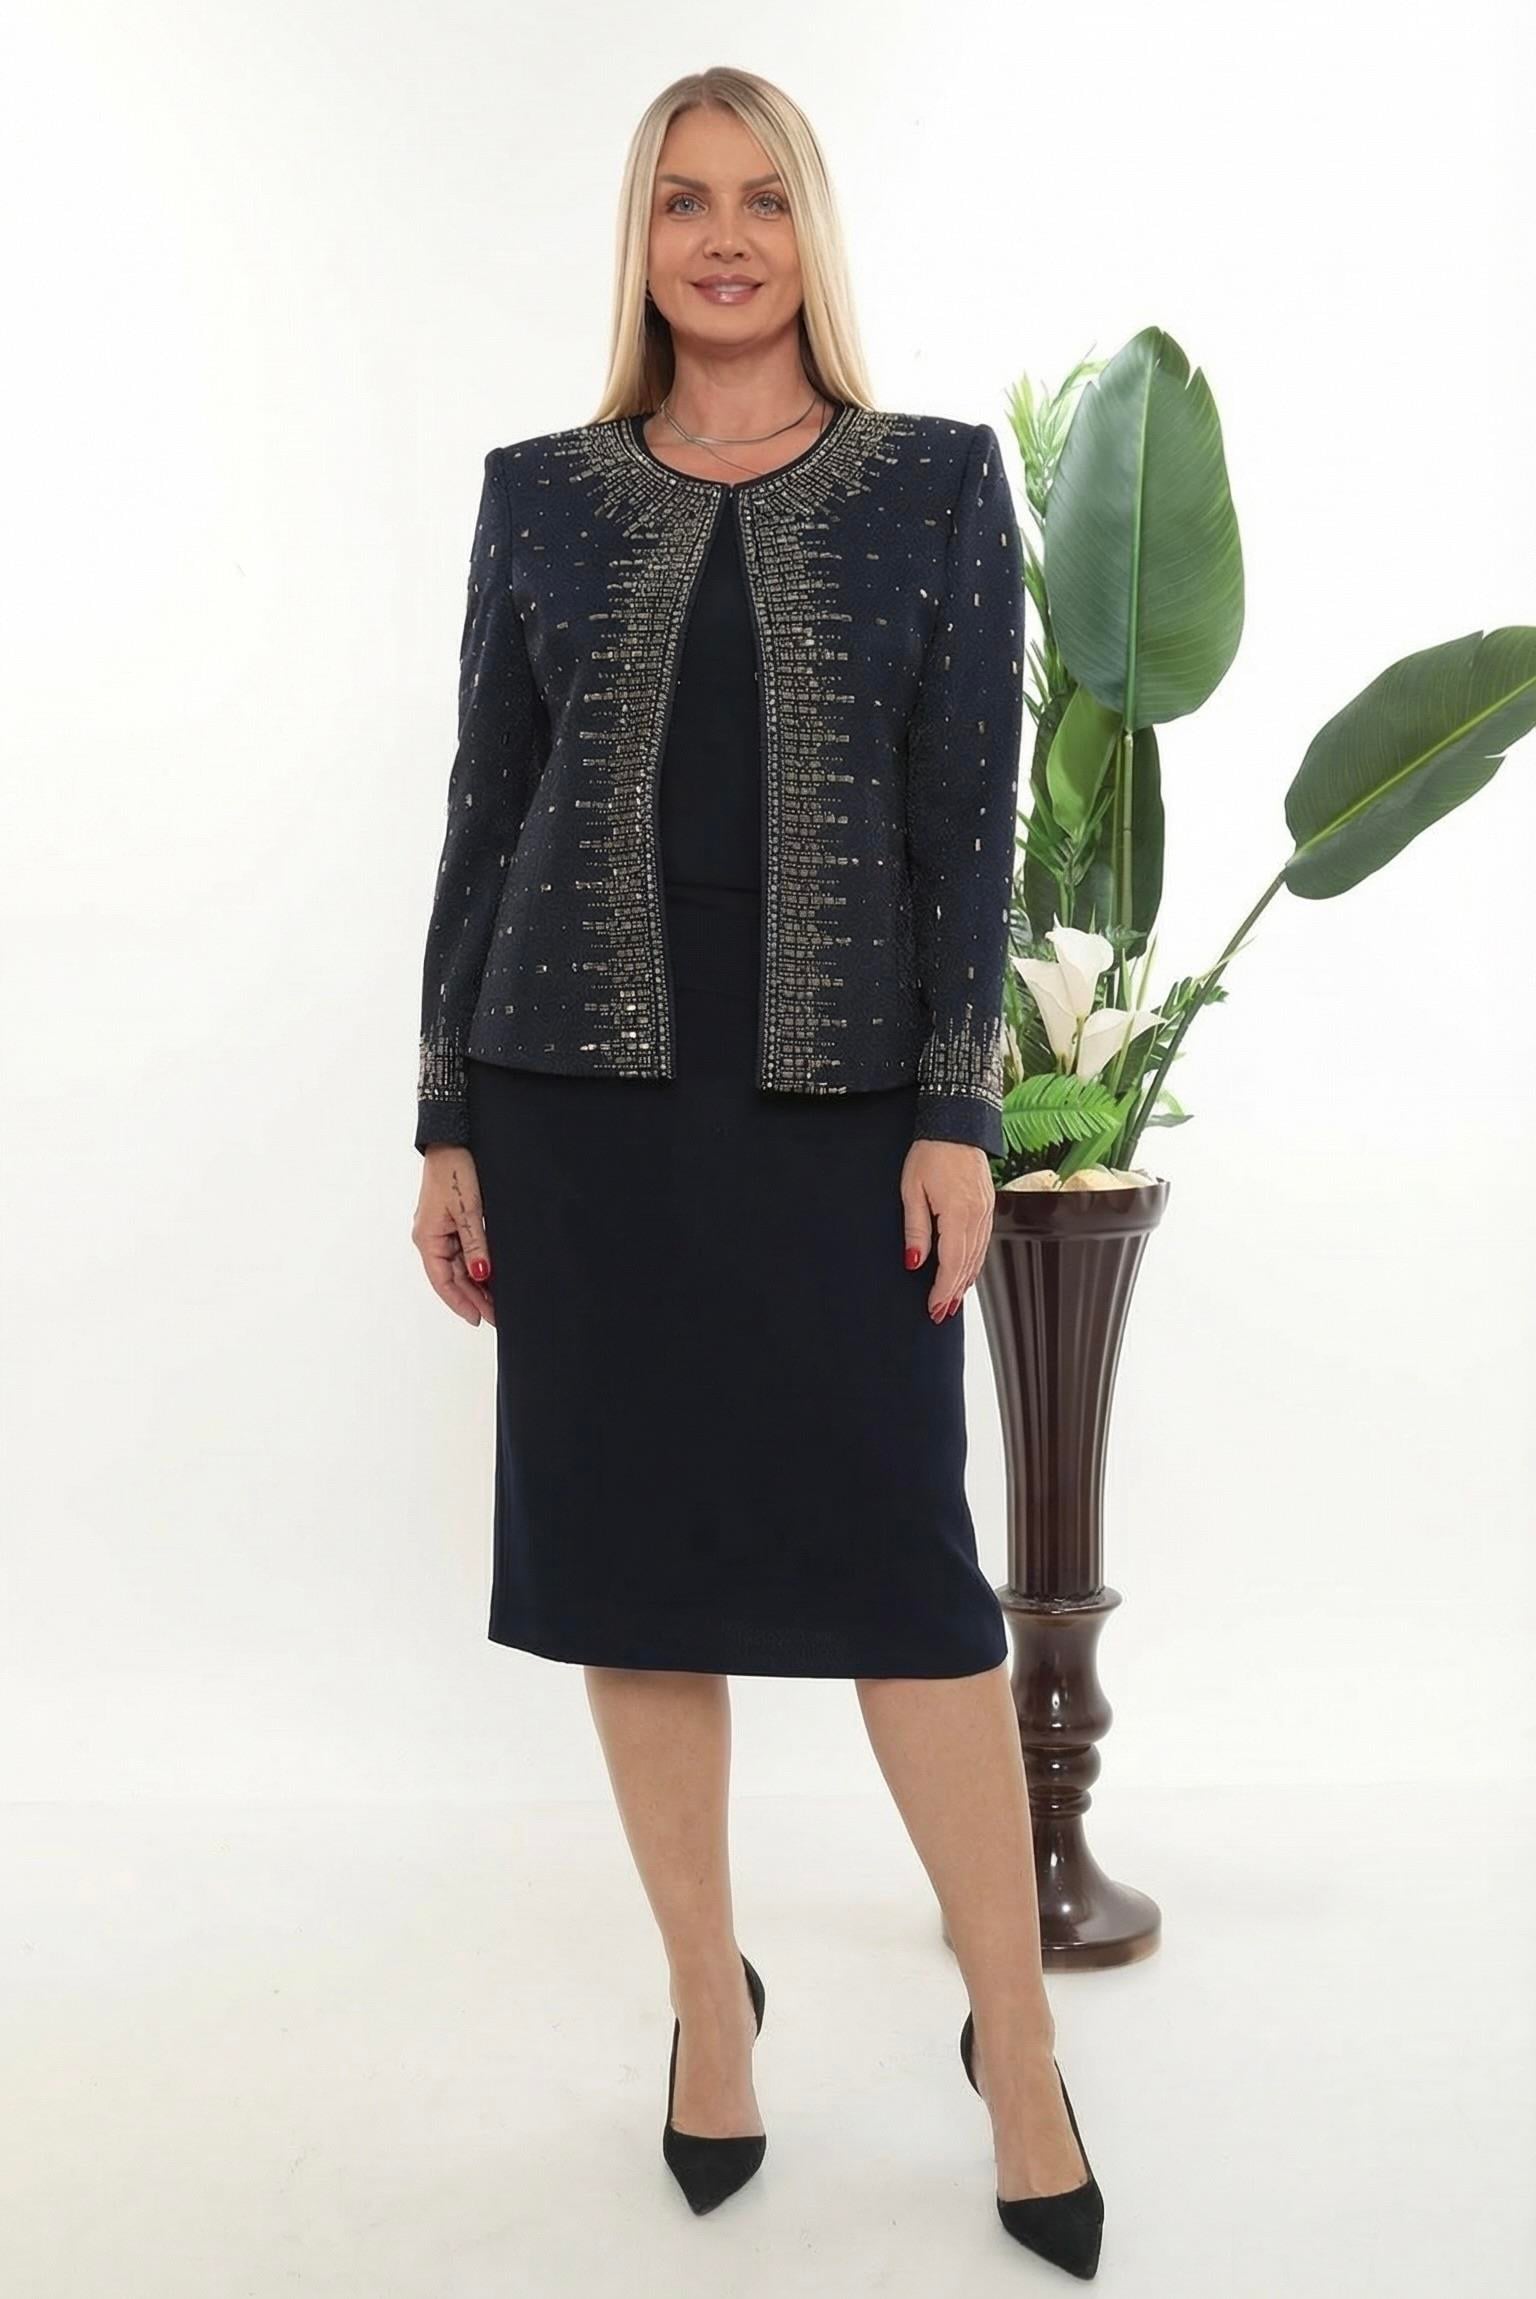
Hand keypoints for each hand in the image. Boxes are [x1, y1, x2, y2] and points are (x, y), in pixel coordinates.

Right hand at [413, 1143, 495, 1325]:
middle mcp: (430, 1238)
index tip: (479, 1319)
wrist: (452, 1140)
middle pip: (451, 1278)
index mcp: (428, 1239)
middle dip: (473, 1297)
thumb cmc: (454, 1170)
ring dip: (476, 1284)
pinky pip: (462, 1251)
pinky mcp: (451, 1221)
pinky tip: (491, 1275)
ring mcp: (440, 1230)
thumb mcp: (469, 1211)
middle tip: (497, 1315)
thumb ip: (475, 1245)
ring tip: (497, 1300)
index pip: (443, 1282)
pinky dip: (476, 1264)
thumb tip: (481, 1275)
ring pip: (458, 1267)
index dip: (461, 1303)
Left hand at [900, 1138, 995, 1320]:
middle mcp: (978, 1215)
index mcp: (958, 1213)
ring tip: (952, 1301)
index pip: (952, 1262)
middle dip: (953, 1291)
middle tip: (940, 1314)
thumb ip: (915, 1229)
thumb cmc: (930, 1152)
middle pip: (967, 1264)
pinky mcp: (988, 1205)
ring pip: (978, 1256)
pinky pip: (983, 1242)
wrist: (957, 1123)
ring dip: (965, 1281)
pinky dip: (974, 1262)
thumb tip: (915, 1262)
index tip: (933, 1308)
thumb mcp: (911, 1190)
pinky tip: (966, 1272)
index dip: (942, 1289)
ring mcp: (986, 1211)